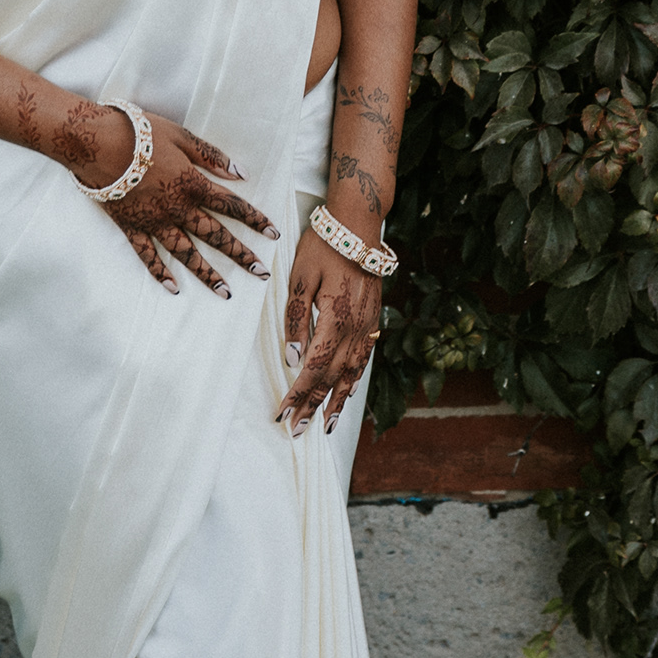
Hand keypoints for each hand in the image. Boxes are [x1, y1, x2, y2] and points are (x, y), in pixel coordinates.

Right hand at [88, 110, 280, 295]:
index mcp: (194, 185)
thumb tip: (239, 173)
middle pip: (216, 236)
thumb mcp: (182, 136)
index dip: (256, 219)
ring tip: (225, 293)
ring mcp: (155, 222)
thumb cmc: (141, 133)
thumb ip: (211, 156)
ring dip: (208, 274)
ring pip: (187, 253)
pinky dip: (160, 273)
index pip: (233, 206)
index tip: (274, 234)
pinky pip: (148, 256)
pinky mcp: (132, 228)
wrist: (98, 144)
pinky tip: (173, 288)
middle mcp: (179, 209)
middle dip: (241, 255)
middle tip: (261, 272)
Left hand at [277, 227, 379, 433]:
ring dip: (338, 401)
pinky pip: (365, 357)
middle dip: (314, 406)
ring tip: (326, 424)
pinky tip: (349, 391)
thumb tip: (294, 357)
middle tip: (298, 431)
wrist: (358, 226)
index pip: (314, 368)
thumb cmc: (323, 247)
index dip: (298, 394)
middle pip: (332, 377)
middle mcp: (355, 328)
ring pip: (352, 372)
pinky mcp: (374, 318)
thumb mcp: (300, 277)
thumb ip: (296, 318)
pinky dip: (356, 378)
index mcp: (335, 319)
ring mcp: (368, 324)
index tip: (284, 415)